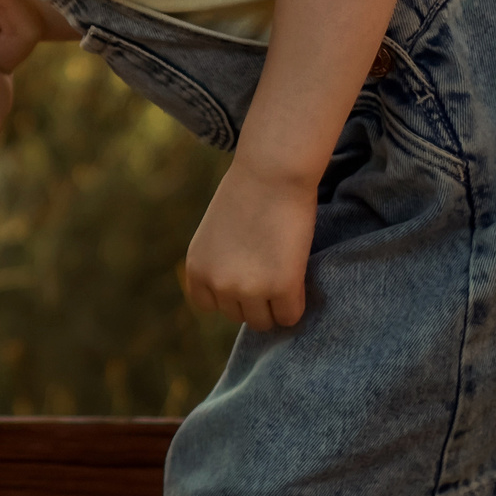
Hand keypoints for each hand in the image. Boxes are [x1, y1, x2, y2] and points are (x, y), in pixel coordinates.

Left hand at [180, 162, 317, 331]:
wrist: (271, 172)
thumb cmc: (246, 193)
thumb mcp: (215, 234)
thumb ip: (219, 265)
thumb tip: (239, 297)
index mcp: (197, 269)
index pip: (210, 305)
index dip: (230, 293)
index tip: (246, 273)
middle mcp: (218, 284)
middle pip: (240, 315)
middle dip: (255, 299)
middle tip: (270, 269)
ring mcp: (249, 289)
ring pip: (265, 322)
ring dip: (275, 305)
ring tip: (284, 273)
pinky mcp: (282, 287)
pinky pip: (290, 316)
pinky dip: (296, 304)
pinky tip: (299, 280)